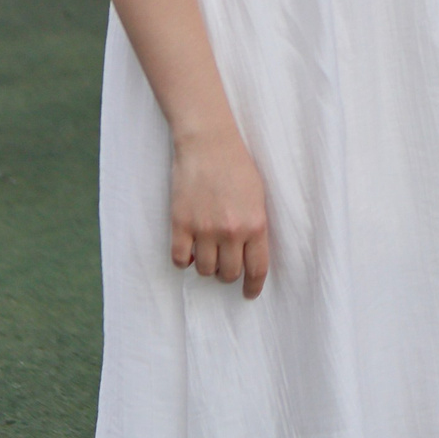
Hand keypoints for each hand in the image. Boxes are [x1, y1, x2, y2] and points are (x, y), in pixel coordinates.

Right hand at [171, 126, 271, 298]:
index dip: (254, 286)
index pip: (257, 268)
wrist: (208, 144)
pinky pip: (180, 259)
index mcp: (255, 224)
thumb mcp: (258, 197)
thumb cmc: (237, 167)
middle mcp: (231, 231)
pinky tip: (189, 251)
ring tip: (208, 253)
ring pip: (205, 270)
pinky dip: (184, 260)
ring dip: (207, 266)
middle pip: (229, 273)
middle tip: (226, 265)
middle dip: (228, 274)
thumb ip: (256, 226)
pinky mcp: (180, 223)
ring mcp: (204, 229)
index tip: (250, 293)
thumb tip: (251, 255)